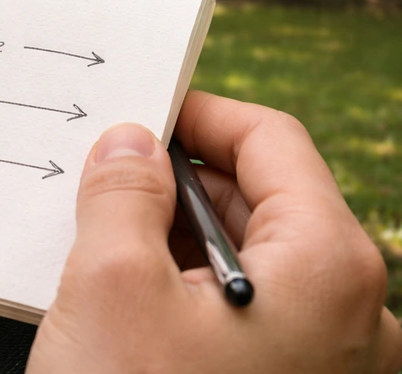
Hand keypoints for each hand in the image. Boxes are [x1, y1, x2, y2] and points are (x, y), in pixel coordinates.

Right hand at [27, 90, 401, 372]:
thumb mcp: (112, 286)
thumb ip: (123, 190)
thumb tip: (131, 144)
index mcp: (329, 269)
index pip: (270, 140)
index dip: (198, 112)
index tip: (141, 110)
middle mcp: (351, 317)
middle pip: (265, 199)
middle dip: (180, 179)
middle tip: (107, 173)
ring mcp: (327, 364)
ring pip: (251, 260)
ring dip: (177, 236)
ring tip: (108, 237)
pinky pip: (245, 314)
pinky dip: (190, 289)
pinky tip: (130, 301)